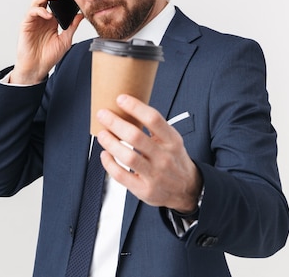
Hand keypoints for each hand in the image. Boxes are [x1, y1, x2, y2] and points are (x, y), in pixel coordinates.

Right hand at [10, 0, 83, 84]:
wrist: (37, 68)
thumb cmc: (49, 56)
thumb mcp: (65, 40)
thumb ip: (72, 26)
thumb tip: (81, 15)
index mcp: (51, 20)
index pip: (54, 2)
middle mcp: (42, 18)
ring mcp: (33, 20)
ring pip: (37, 1)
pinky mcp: (26, 25)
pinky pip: (31, 12)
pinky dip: (40, 11)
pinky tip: (48, 15)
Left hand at [96, 94, 202, 212]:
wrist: (187, 189)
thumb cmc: (174, 159)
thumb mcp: (172, 140)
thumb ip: (154, 127)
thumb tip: (127, 107)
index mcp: (172, 140)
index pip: (154, 119)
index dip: (135, 107)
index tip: (121, 99)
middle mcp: (164, 157)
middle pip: (136, 136)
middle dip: (115, 123)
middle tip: (103, 114)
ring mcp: (154, 175)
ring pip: (128, 157)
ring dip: (110, 143)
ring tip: (102, 134)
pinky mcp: (144, 189)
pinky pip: (121, 176)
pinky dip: (109, 164)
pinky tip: (105, 154)